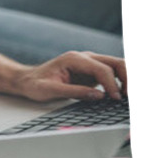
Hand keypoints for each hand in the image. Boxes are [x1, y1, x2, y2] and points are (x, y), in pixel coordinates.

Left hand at [11, 51, 126, 102]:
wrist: (27, 80)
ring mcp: (90, 64)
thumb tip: (99, 96)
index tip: (115, 99)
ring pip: (117, 66)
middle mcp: (85, 58)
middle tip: (130, 98)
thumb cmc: (35, 84)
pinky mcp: (92, 72)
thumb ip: (75, 92)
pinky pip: (112, 74)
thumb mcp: (50, 90)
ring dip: (127, 79)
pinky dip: (121, 82)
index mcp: (74, 59)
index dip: (112, 84)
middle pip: (115, 63)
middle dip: (128, 78)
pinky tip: (123, 95)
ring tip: (129, 97)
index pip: (102, 69)